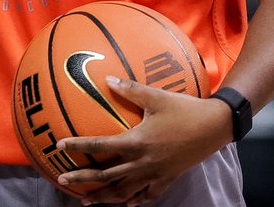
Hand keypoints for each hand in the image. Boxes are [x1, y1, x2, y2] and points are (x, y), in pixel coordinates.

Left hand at [55, 76, 233, 206]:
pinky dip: (134, 202)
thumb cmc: (185, 109)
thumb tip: (108, 79)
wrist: (214, 127)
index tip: (59, 145)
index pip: (101, 145)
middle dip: (82, 179)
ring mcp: (154, 173)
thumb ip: (131, 89)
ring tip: (86, 201)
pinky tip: (126, 205)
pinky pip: (147, 196)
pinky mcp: (167, 179)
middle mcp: (142, 162)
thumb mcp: (157, 96)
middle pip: (106, 176)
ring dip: (102, 197)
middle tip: (63, 180)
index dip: (78, 145)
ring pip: (123, 192)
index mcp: (137, 141)